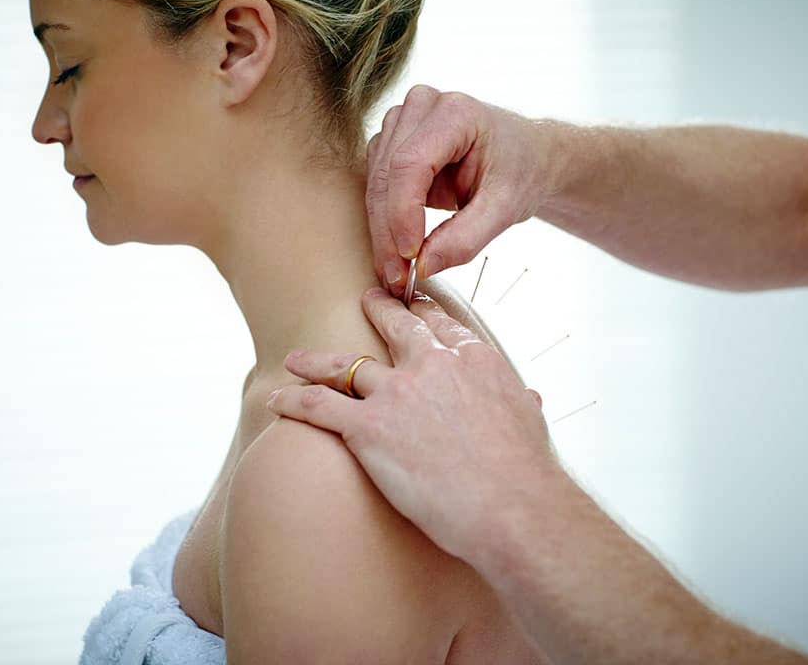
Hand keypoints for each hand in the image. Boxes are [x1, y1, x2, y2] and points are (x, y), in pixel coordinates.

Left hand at [265, 287, 556, 564]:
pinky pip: (320, 407)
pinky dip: (293, 401)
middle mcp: (433, 365)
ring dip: (316, 361)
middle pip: (395, 327)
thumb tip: (532, 398)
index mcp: (474, 360)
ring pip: (345, 365)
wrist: (513, 506)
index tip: (415, 305)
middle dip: (377, 310)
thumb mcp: (529, 422)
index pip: (442, 325)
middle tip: (365, 300)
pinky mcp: (369, 428)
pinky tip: (275, 398)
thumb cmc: (527, 473)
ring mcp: (398, 393)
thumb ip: (521, 402)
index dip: (424, 312)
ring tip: (297, 358)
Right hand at [367, 85, 557, 296]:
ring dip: (382, 230)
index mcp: (456, 113)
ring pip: (376, 182)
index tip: (410, 256)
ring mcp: (403, 120)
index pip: (410, 164)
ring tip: (397, 270)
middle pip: (387, 175)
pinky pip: (376, 184)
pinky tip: (396, 249)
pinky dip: (384, 220)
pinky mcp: (393, 140)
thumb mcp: (504, 209)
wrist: (526, 157)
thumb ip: (465, 239)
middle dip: (388, 232)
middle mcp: (422, 106)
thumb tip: (422, 267)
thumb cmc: (520, 172)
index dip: (403, 213)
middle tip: (398, 278)